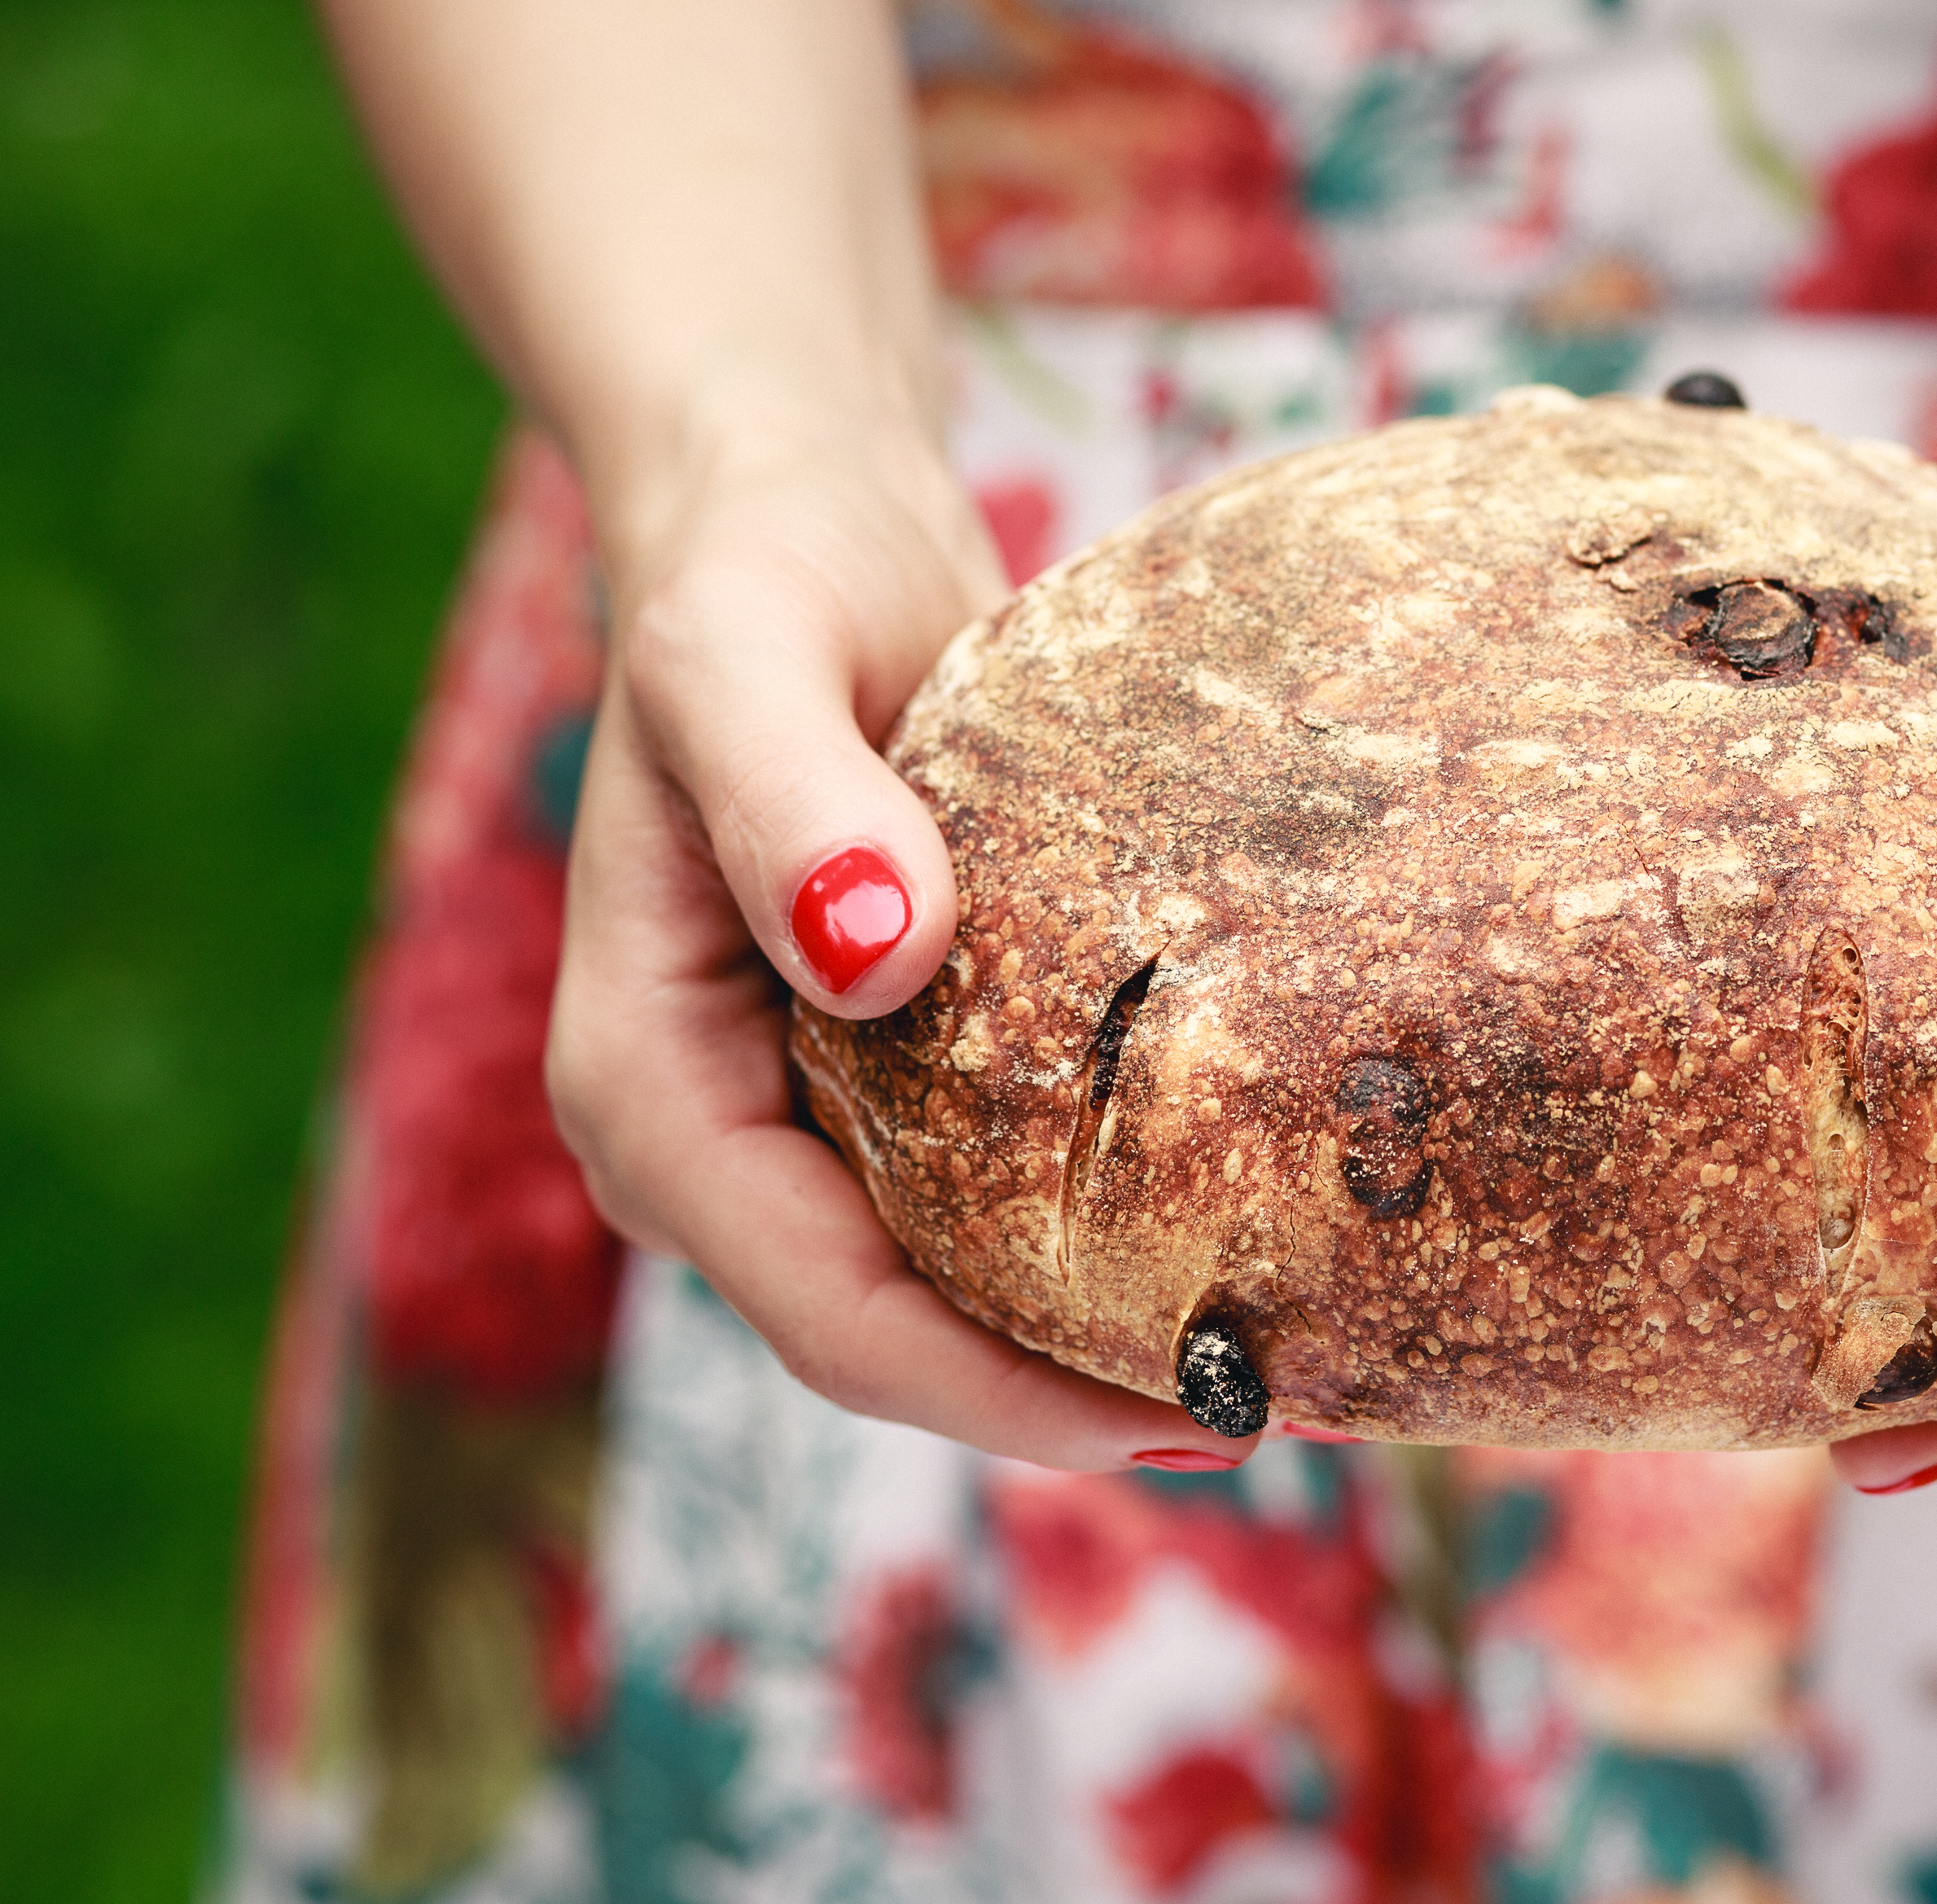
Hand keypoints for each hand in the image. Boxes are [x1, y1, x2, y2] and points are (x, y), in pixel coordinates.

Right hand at [542, 426, 1257, 1471]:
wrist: (795, 524)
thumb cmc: (759, 574)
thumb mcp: (742, 655)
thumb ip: (787, 798)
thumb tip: (879, 954)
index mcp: (649, 1093)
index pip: (832, 1312)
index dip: (1001, 1393)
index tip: (1182, 1412)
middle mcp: (714, 1137)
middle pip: (896, 1336)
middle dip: (1067, 1395)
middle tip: (1281, 1410)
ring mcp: (794, 1116)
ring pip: (944, 1289)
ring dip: (1089, 1336)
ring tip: (1286, 1355)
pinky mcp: (879, 1075)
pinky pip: (984, 1201)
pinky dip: (1093, 1234)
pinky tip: (1232, 1233)